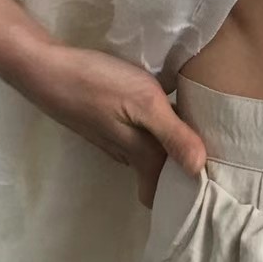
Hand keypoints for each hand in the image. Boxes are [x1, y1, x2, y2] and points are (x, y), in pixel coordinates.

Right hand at [6, 40, 207, 208]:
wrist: (44, 68)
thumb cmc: (97, 83)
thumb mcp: (144, 102)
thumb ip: (173, 134)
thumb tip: (200, 170)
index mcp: (140, 154)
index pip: (164, 189)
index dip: (185, 193)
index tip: (217, 186)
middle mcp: (126, 153)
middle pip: (158, 174)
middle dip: (182, 172)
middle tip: (218, 159)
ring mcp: (112, 139)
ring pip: (148, 155)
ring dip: (170, 151)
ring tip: (201, 136)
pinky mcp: (105, 122)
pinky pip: (138, 137)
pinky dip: (156, 133)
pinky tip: (169, 113)